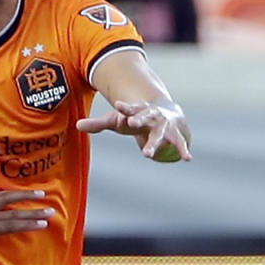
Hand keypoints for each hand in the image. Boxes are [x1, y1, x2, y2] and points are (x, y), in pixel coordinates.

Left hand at [0, 189, 53, 264]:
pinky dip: (9, 194)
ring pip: (4, 196)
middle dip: (33, 209)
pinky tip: (18, 194)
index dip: (29, 223)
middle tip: (51, 209)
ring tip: (41, 193)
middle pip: (13, 209)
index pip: (11, 224)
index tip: (44, 222)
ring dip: (23, 194)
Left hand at [77, 100, 191, 161]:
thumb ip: (98, 124)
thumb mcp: (116, 120)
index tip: (117, 106)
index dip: (124, 108)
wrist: (164, 111)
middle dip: (139, 119)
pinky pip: (179, 143)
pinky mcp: (173, 134)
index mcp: (136, 110)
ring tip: (147, 155)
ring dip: (154, 143)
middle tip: (131, 123)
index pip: (129, 107)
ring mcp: (163, 124)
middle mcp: (151, 115)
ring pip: (159, 133)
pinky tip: (187, 159)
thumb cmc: (134, 118)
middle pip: (145, 116)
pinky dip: (183, 150)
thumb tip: (76, 125)